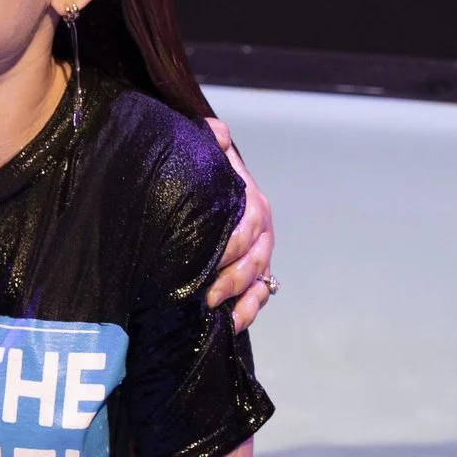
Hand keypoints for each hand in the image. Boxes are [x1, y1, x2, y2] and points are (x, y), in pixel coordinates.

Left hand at [204, 116, 276, 327]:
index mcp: (251, 203)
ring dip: (242, 300)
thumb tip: (218, 131)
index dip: (234, 243)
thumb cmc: (199, 176)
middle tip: (208, 293)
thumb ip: (210, 140)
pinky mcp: (250, 276)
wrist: (197, 193)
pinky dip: (246, 312)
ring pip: (259, 281)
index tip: (213, 258)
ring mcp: (256, 256)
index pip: (250, 224)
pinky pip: (258, 297)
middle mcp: (259, 231)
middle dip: (234, 278)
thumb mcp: (204, 156)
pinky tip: (229, 325)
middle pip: (255, 258)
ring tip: (219, 314)